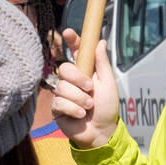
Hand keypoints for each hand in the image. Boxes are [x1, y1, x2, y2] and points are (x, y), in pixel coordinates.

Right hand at [50, 31, 119, 149]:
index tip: (69, 32)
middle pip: (65, 68)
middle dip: (78, 79)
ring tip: (88, 107)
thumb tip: (101, 41)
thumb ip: (103, 63)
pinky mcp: (57, 107)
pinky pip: (59, 102)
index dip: (72, 40)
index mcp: (85, 71)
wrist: (101, 132)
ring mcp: (63, 93)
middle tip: (90, 89)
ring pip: (62, 87)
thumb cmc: (107, 108)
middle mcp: (72, 80)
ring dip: (79, 98)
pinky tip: (80, 115)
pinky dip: (73, 109)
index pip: (76, 51)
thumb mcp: (108, 84)